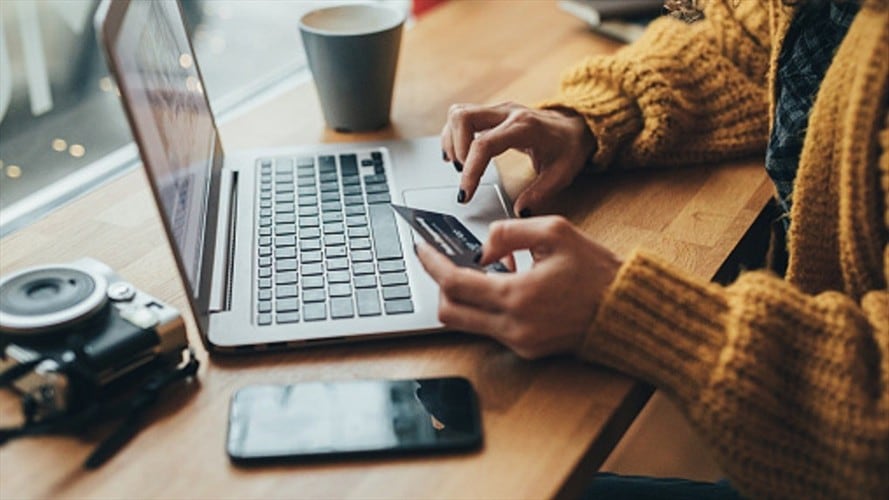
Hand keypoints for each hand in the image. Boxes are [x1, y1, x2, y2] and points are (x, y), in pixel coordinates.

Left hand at [415, 216, 621, 358]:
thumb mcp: (555, 232)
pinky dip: (487, 307)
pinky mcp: (528, 350)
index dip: (432, 264)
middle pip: (449, 312)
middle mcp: (513, 326)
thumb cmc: (596, 271)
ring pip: (467, 323)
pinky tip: (506, 285)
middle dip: (440, 285)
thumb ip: (509, 232)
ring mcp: (519, 343)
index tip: (421, 248)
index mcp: (517, 296)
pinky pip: (490, 329)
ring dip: (465, 296)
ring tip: (484, 270)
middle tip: (444, 261)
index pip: (454, 284)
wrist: (626, 310)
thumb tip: (482, 248)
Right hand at [441, 102, 595, 215]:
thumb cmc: (569, 147)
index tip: (465, 193)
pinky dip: (454, 135)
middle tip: (463, 173)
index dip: (471, 170)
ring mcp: (498, 110)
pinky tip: (458, 155)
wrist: (576, 125)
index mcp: (524, 128)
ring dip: (452, 140)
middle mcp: (507, 113)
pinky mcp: (492, 113)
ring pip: (459, 114)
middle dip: (456, 148)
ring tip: (460, 165)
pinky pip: (463, 117)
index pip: (484, 144)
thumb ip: (540, 193)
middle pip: (463, 117)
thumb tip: (519, 211)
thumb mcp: (562, 174)